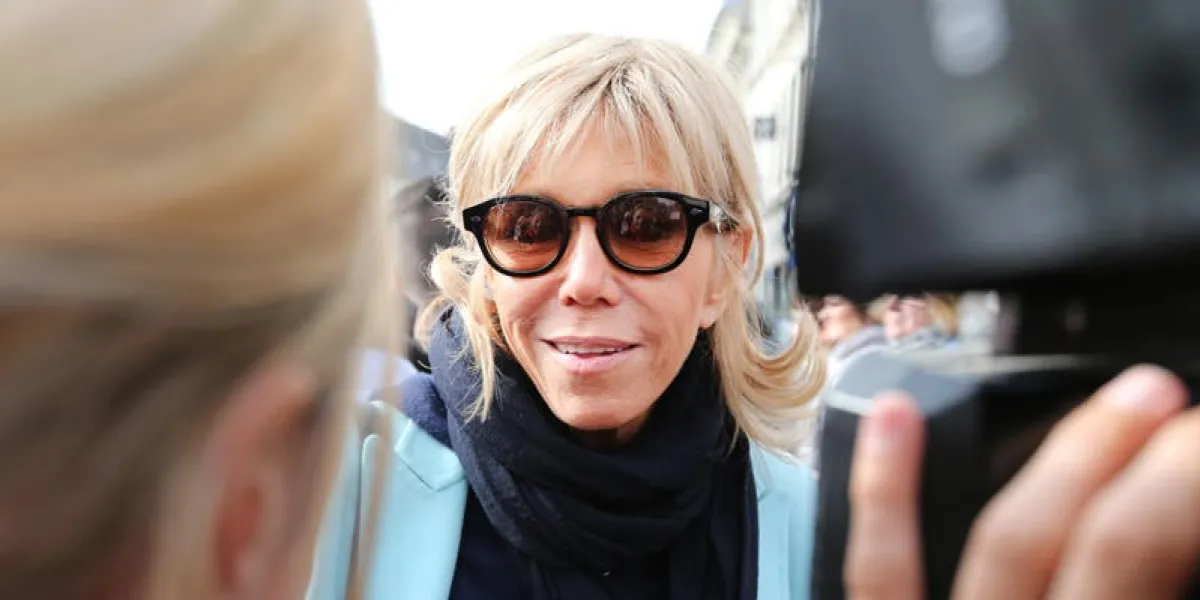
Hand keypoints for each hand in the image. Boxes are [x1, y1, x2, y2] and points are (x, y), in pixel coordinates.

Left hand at [845, 365, 1198, 599]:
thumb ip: (1160, 585)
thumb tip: (1183, 539)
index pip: (1143, 553)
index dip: (1185, 483)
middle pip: (1104, 543)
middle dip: (1143, 460)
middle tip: (1167, 395)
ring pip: (1006, 541)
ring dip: (1071, 460)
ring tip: (1128, 396)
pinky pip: (874, 570)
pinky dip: (884, 488)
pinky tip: (894, 412)